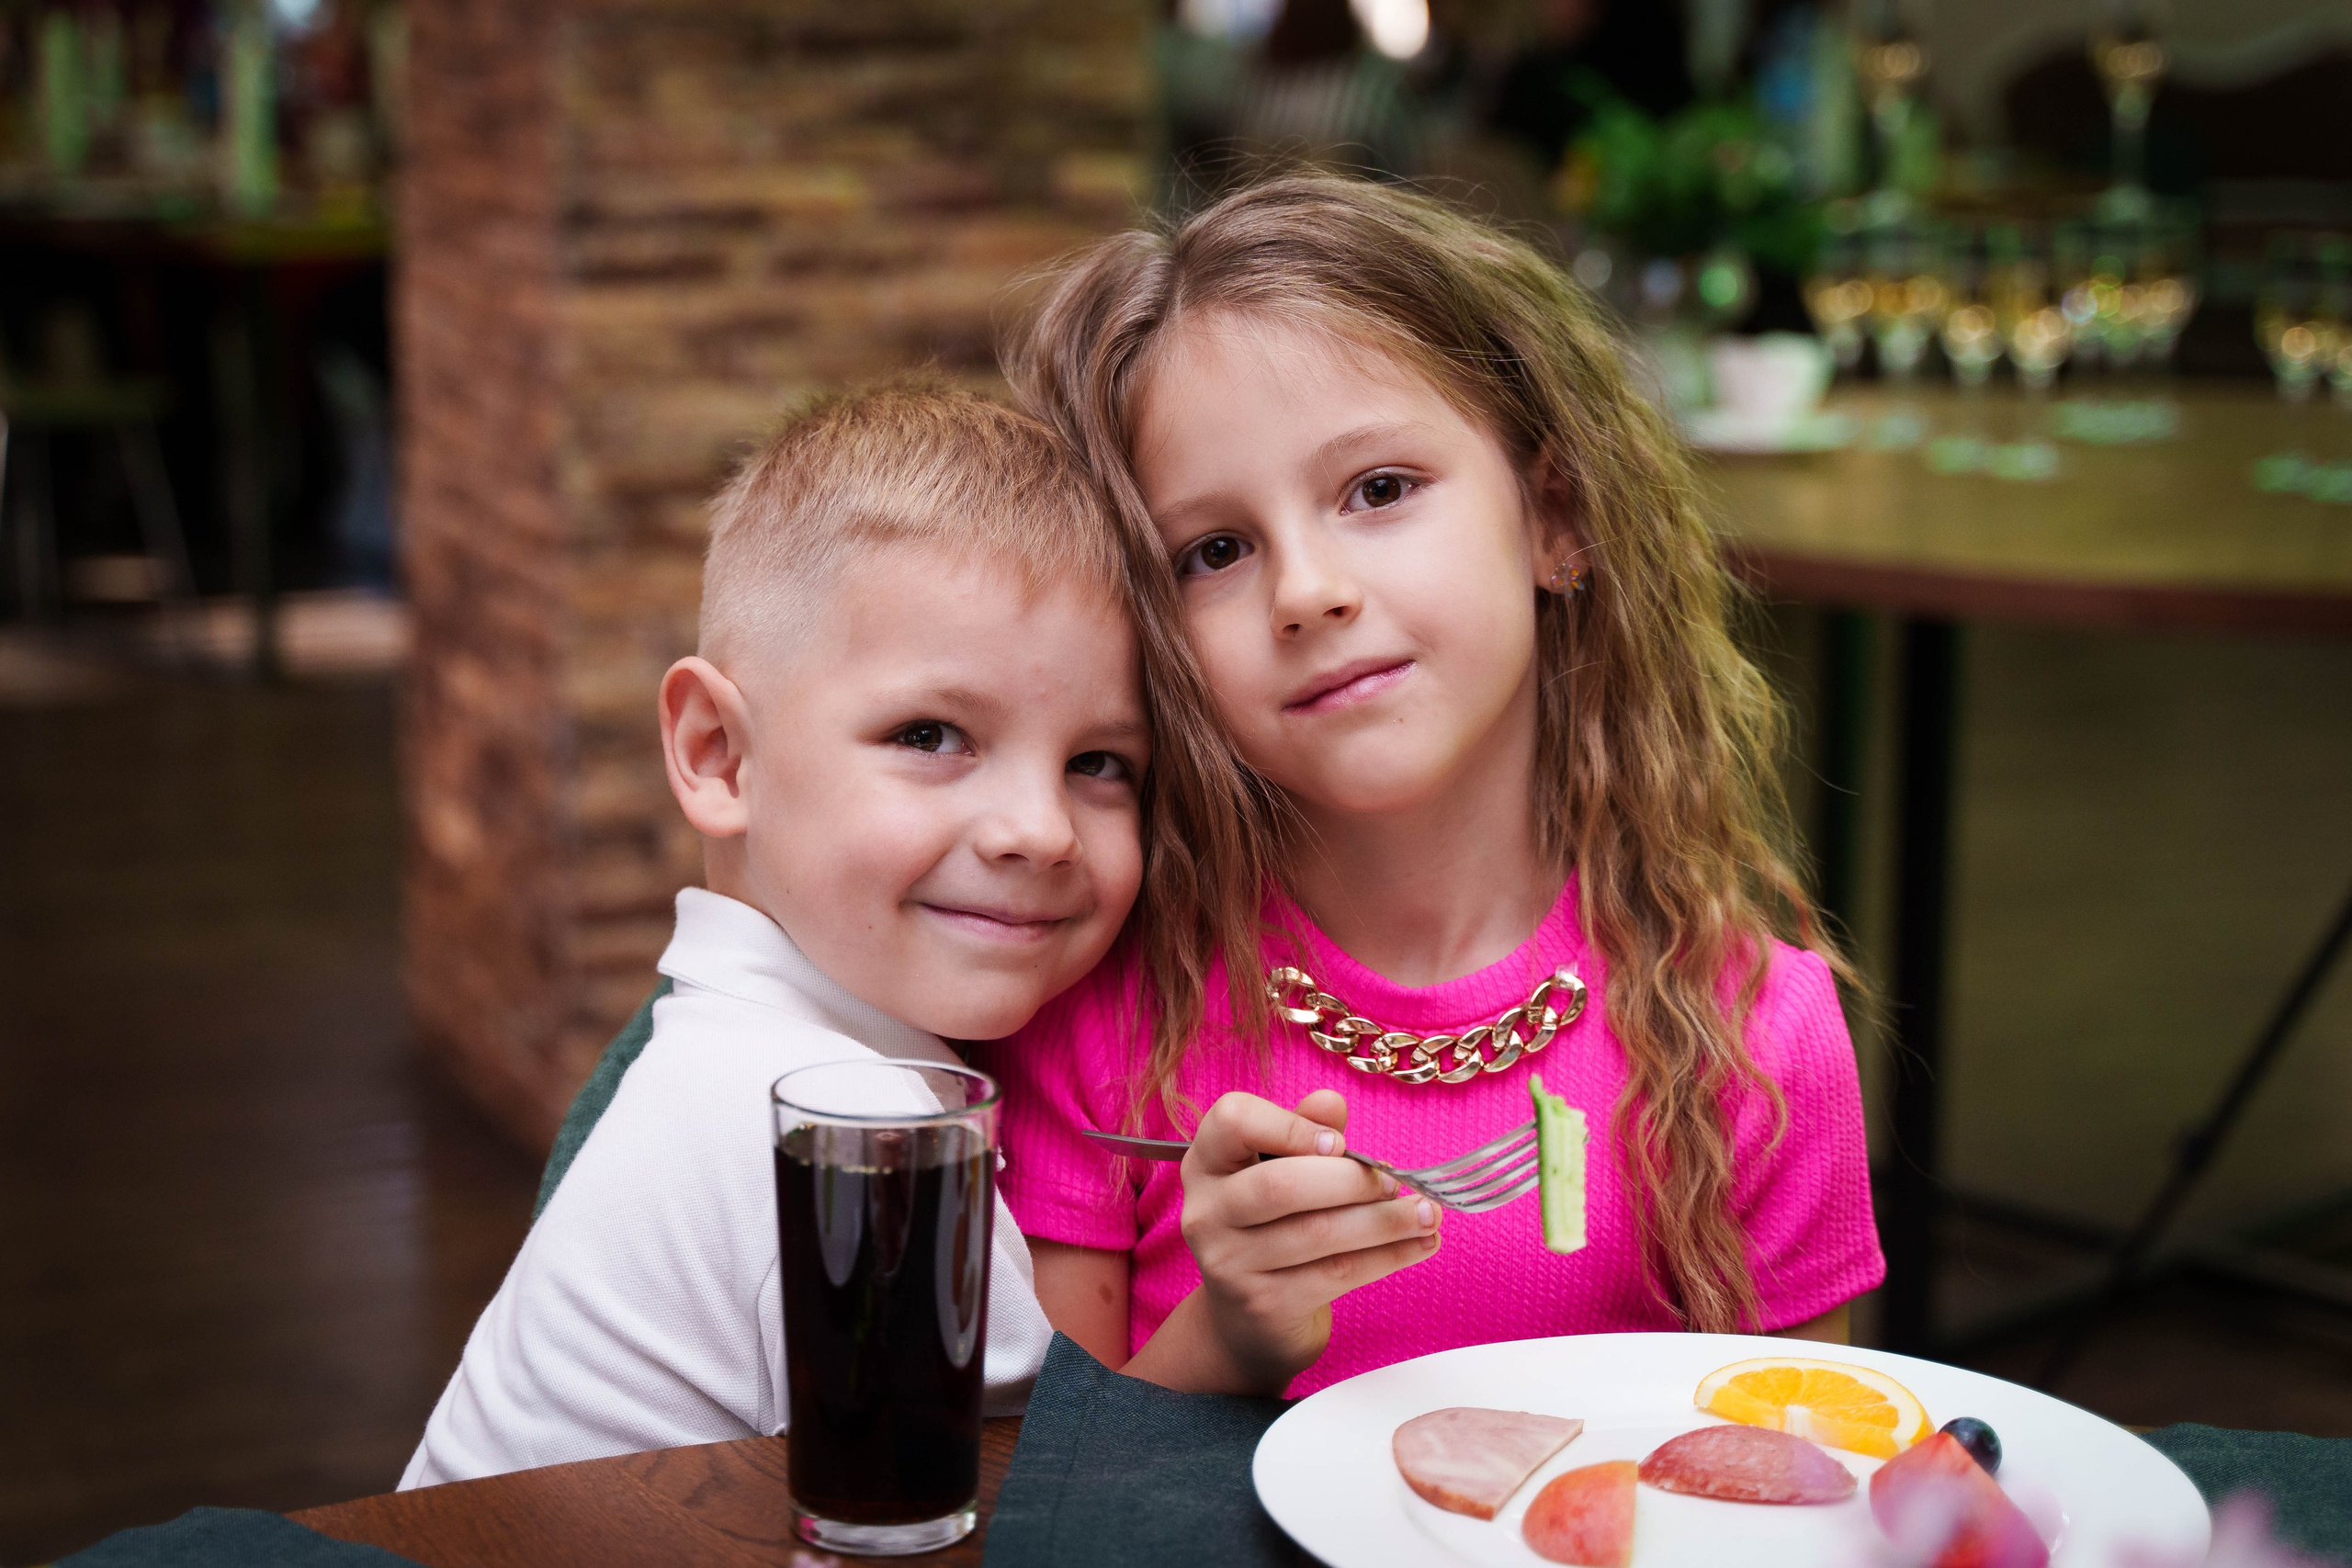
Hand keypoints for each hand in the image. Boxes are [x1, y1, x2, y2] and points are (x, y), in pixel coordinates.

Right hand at [1176, 1089, 1440, 1391]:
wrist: (1248, 1316)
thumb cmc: (1272, 1223)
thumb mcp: (1280, 1167)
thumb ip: (1303, 1130)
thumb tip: (1330, 1101)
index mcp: (1207, 1162)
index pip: (1233, 1121)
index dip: (1291, 1125)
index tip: (1339, 1142)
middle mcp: (1207, 1211)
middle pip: (1280, 1185)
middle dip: (1352, 1181)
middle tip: (1396, 1182)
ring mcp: (1229, 1262)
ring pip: (1317, 1234)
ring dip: (1385, 1221)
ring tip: (1428, 1213)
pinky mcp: (1264, 1303)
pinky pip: (1337, 1273)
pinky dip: (1388, 1256)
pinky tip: (1420, 1244)